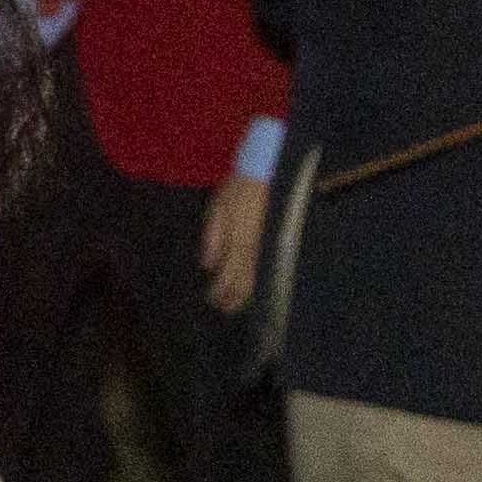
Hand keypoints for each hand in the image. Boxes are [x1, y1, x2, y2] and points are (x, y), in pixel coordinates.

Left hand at [196, 167, 267, 316]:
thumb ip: (212, 237)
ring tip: (236, 305)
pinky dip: (257, 280)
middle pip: (244, 281)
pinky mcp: (274, 239)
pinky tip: (254, 287)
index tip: (212, 300)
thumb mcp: (216, 208)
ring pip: (257, 276)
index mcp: (237, 239)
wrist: (264, 172)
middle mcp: (253, 246)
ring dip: (245, 293)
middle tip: (223, 309)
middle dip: (233, 297)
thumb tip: (208, 266)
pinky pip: (265, 265)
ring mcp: (266, 244)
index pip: (228, 274)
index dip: (220, 291)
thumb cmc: (236, 189)